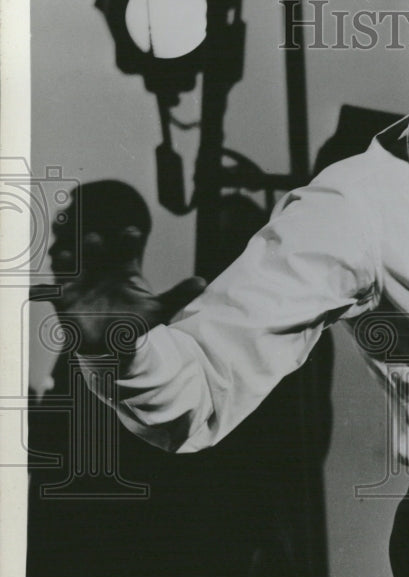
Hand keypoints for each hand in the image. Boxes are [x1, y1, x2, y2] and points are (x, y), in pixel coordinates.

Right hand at [31, 226, 205, 354]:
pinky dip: (41, 290)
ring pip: (70, 265)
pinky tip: (37, 291)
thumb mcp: (159, 310)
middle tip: (95, 241)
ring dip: (65, 260)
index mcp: (123, 267)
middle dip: (92, 244)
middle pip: (94, 250)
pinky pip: (49, 292)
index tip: (132, 233)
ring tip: (63, 257)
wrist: (114, 343)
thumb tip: (203, 282)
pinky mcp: (64, 299)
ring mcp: (80, 282)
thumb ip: (179, 295)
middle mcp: (99, 269)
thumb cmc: (135, 322)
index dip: (127, 240)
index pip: (125, 247)